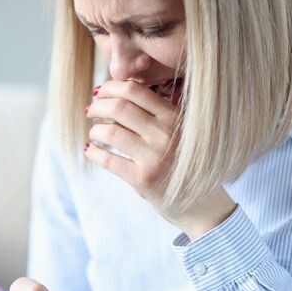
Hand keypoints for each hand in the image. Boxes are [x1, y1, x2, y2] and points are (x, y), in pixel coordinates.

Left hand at [85, 80, 235, 239]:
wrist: (201, 203)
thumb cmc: (182, 162)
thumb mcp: (178, 132)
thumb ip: (155, 114)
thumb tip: (116, 92)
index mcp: (174, 118)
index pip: (135, 91)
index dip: (111, 87)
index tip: (100, 92)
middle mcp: (165, 135)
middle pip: (119, 107)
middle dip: (98, 106)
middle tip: (90, 110)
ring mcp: (154, 158)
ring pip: (110, 132)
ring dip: (95, 130)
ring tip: (94, 132)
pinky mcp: (143, 180)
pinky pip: (108, 160)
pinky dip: (93, 152)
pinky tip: (91, 150)